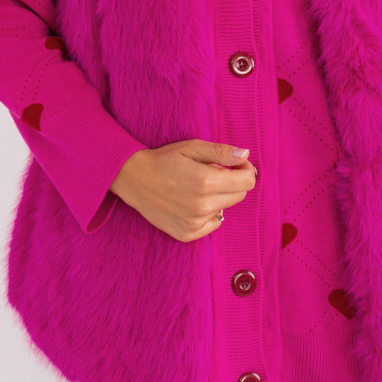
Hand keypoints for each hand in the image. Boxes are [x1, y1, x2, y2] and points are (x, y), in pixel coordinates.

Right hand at [109, 139, 257, 241]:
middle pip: (239, 196)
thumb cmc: (164, 160)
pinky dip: (208, 213)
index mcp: (206, 181)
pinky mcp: (187, 234)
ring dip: (218, 197)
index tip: (236, 164)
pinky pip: (213, 224)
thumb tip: (246, 155)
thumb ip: (221, 151)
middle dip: (233, 182)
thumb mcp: (192, 147)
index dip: (245, 170)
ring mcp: (195, 222)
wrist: (134, 179)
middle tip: (215, 173)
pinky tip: (192, 202)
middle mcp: (203, 205)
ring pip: (225, 208)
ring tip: (197, 187)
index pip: (247, 181)